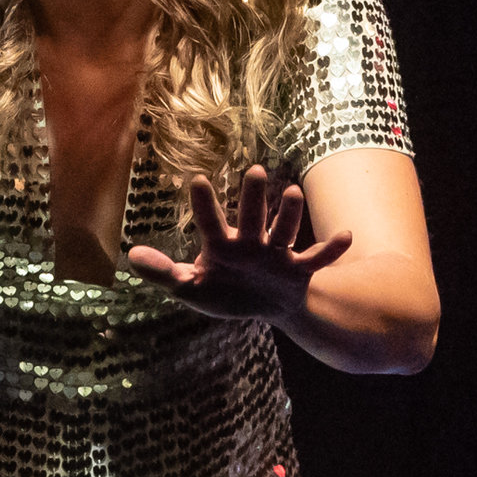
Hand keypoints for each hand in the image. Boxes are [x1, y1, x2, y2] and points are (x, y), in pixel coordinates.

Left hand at [125, 166, 352, 322]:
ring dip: (288, 213)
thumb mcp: (191, 287)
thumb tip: (130, 256)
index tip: (198, 179)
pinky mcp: (298, 270)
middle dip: (252, 197)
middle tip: (253, 170)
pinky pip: (316, 260)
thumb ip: (163, 273)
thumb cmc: (225, 290)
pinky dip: (330, 249)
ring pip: (284, 231)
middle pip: (251, 216)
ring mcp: (276, 254)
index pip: (210, 221)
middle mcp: (251, 242)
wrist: (267, 305)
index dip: (205, 204)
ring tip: (291, 193)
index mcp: (223, 245)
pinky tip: (346, 236)